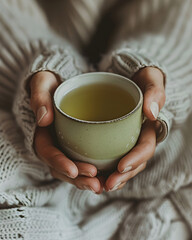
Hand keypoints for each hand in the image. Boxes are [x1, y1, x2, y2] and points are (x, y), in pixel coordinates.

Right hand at [30, 71, 102, 193]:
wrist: (64, 88)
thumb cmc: (52, 86)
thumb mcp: (43, 84)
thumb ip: (40, 97)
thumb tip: (43, 118)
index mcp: (44, 135)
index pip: (48, 154)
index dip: (60, 163)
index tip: (73, 169)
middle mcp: (56, 146)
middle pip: (64, 169)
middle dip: (78, 179)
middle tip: (96, 183)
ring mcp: (68, 149)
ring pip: (76, 172)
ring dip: (89, 181)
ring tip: (105, 185)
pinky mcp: (81, 148)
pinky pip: (87, 165)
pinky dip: (98, 174)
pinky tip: (112, 176)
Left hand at [104, 67, 165, 190]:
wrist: (128, 78)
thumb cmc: (140, 79)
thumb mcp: (150, 78)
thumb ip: (154, 92)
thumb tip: (152, 113)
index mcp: (148, 128)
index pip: (145, 148)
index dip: (136, 160)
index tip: (121, 167)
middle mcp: (137, 138)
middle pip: (133, 163)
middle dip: (122, 176)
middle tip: (106, 184)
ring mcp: (125, 141)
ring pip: (121, 166)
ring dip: (111, 178)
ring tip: (97, 186)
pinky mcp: (113, 140)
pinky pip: (109, 158)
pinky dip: (102, 170)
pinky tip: (91, 175)